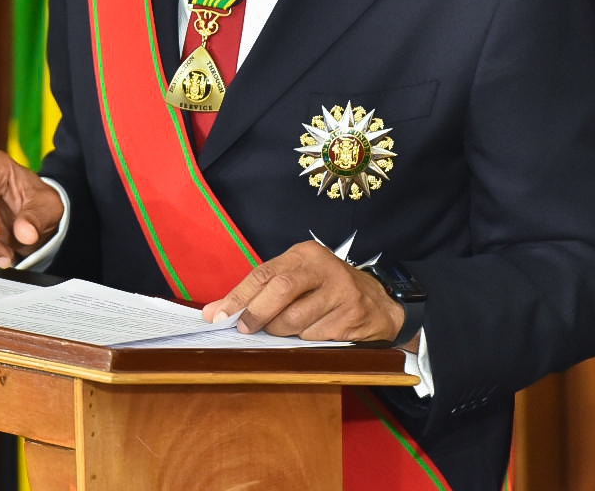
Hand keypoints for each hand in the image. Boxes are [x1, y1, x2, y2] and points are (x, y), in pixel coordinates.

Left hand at [200, 240, 404, 342]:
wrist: (380, 303)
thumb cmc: (326, 290)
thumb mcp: (297, 279)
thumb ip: (258, 292)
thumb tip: (214, 312)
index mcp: (305, 254)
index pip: (263, 273)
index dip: (237, 296)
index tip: (217, 316)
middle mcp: (325, 267)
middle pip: (281, 290)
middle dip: (257, 314)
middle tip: (245, 329)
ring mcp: (342, 291)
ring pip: (296, 320)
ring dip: (282, 331)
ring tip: (284, 329)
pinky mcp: (353, 315)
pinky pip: (315, 336)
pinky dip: (306, 340)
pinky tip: (313, 332)